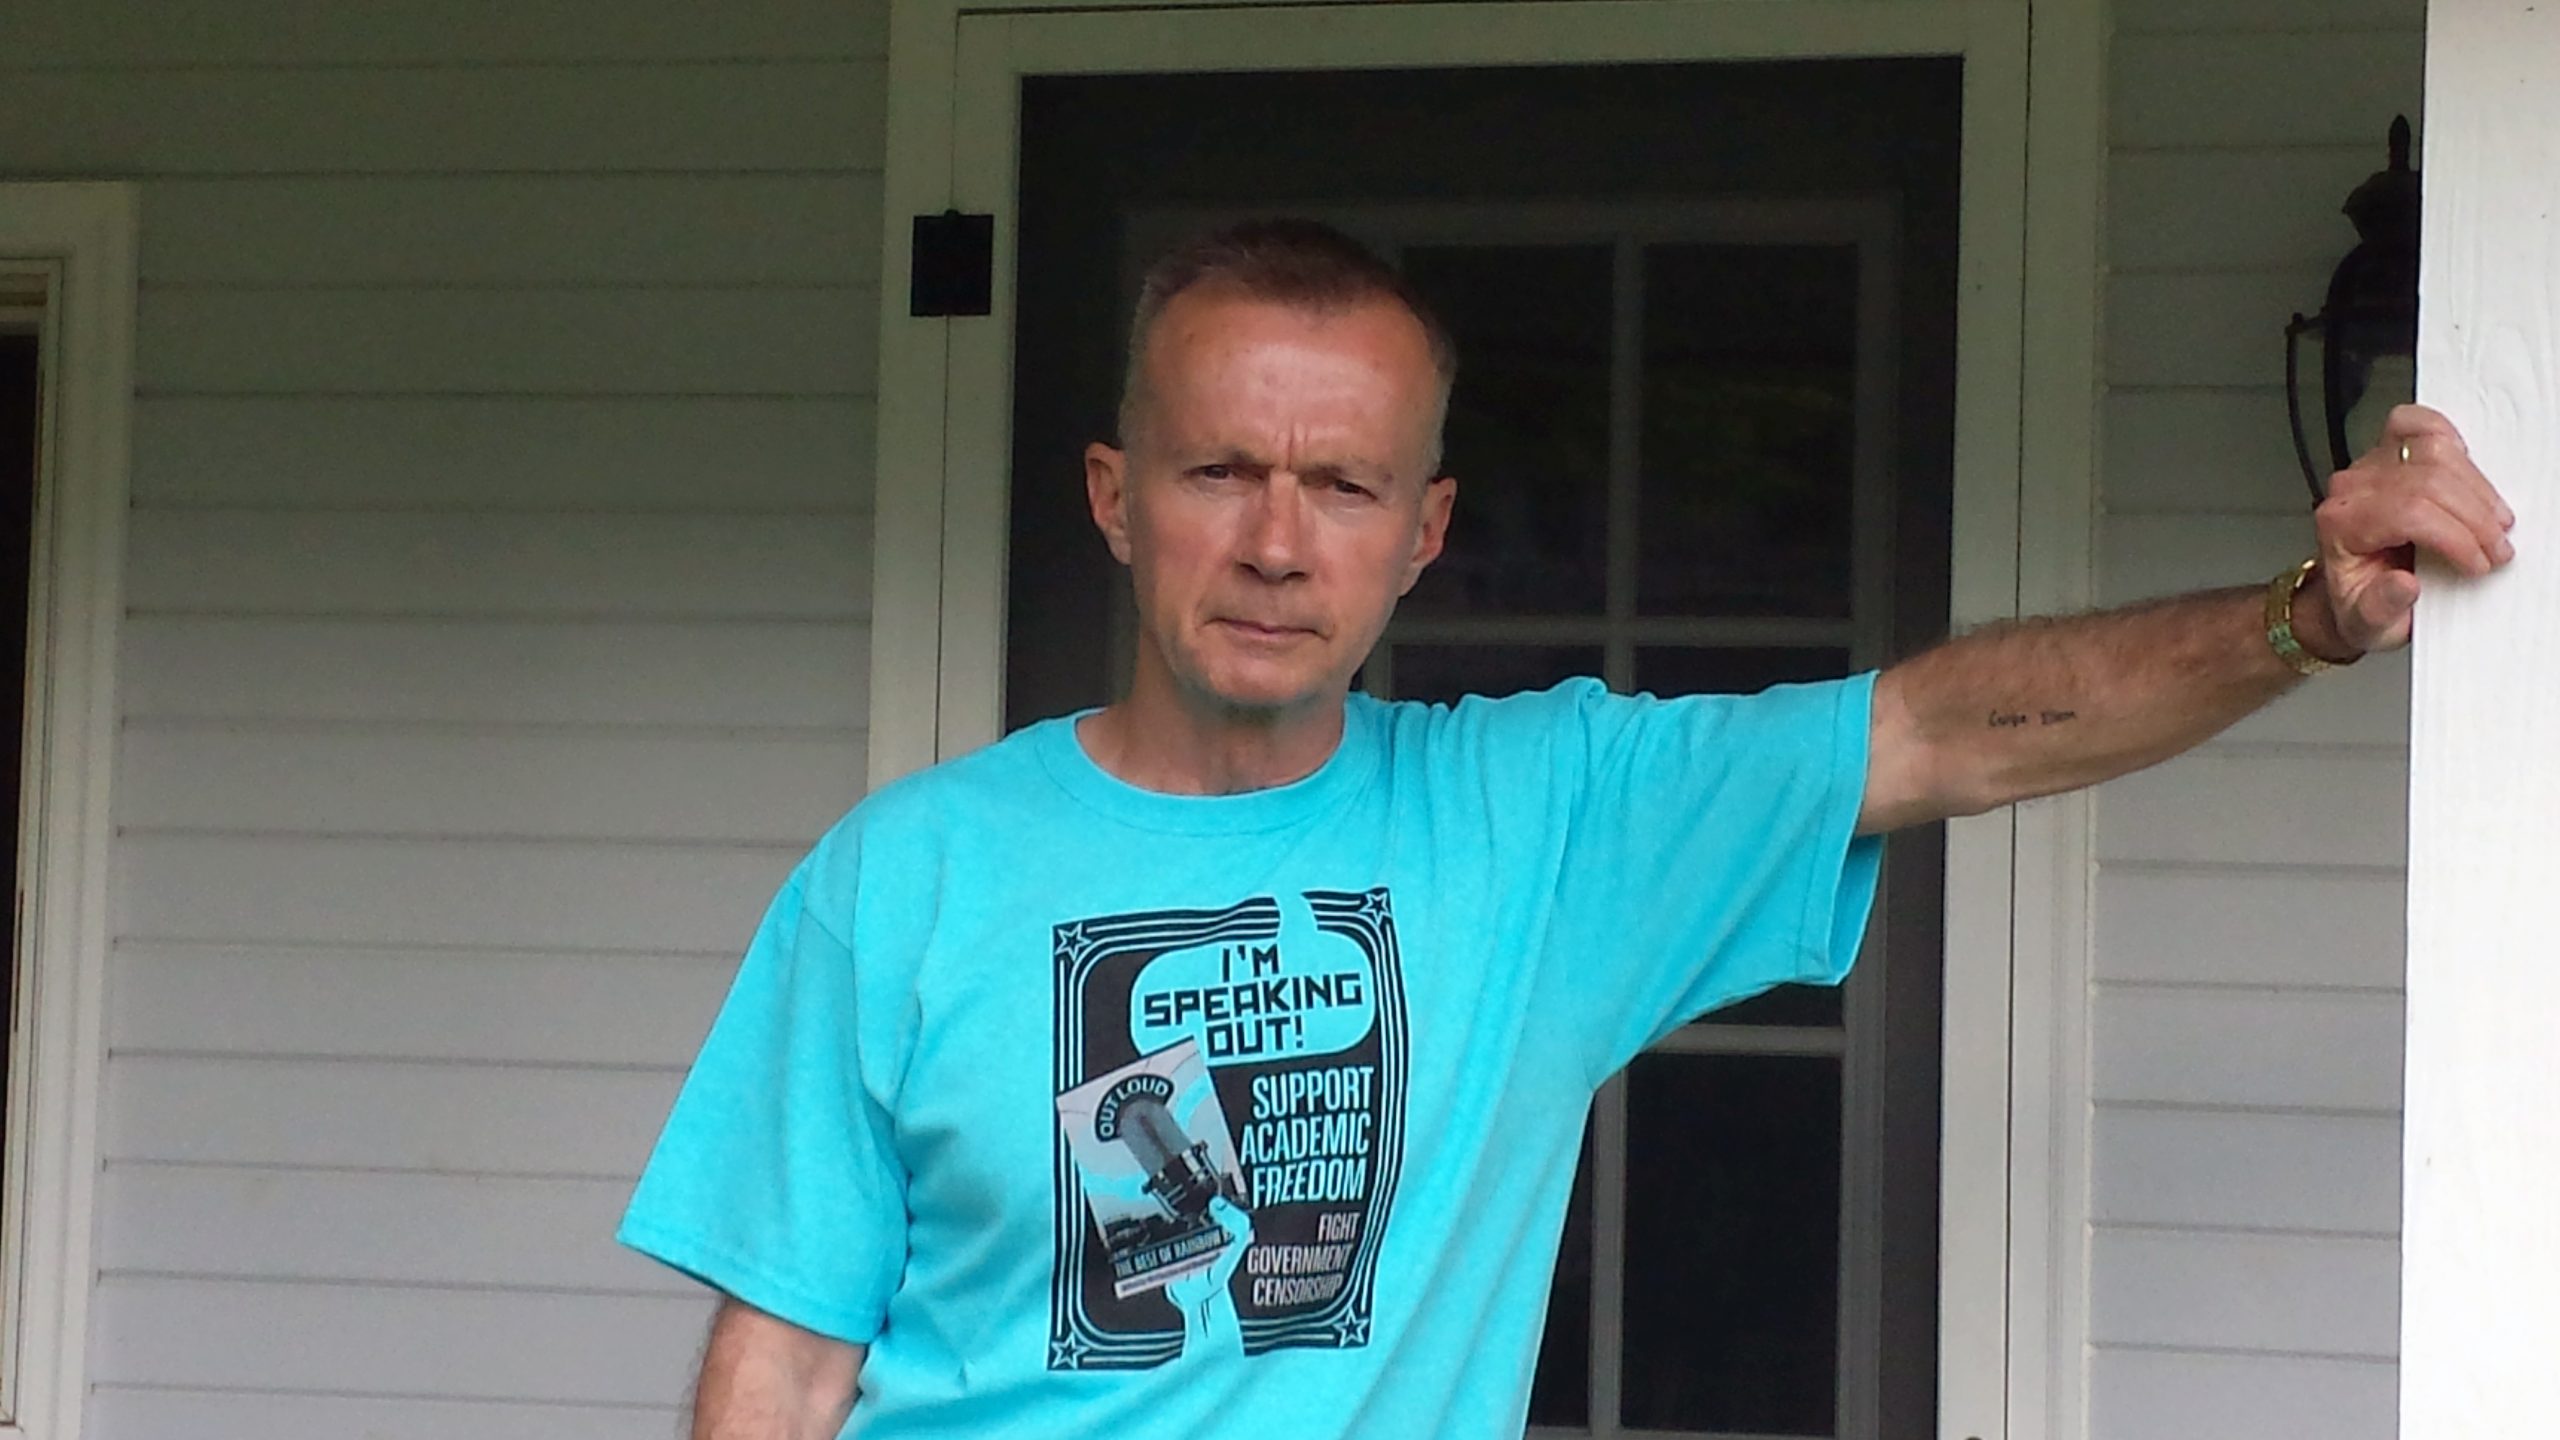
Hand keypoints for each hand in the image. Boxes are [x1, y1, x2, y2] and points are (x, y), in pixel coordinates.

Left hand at [2309, 404, 2517, 656]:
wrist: (2352, 592)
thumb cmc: (2359, 604)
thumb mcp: (2368, 625)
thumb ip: (2380, 609)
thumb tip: (2402, 585)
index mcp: (2342, 526)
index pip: (2408, 513)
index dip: (2455, 537)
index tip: (2479, 564)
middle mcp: (2352, 489)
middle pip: (2427, 481)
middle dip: (2474, 517)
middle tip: (2495, 550)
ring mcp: (2370, 466)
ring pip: (2433, 451)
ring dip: (2475, 487)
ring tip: (2493, 523)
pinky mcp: (2388, 453)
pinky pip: (2417, 425)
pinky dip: (2449, 440)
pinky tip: (2468, 471)